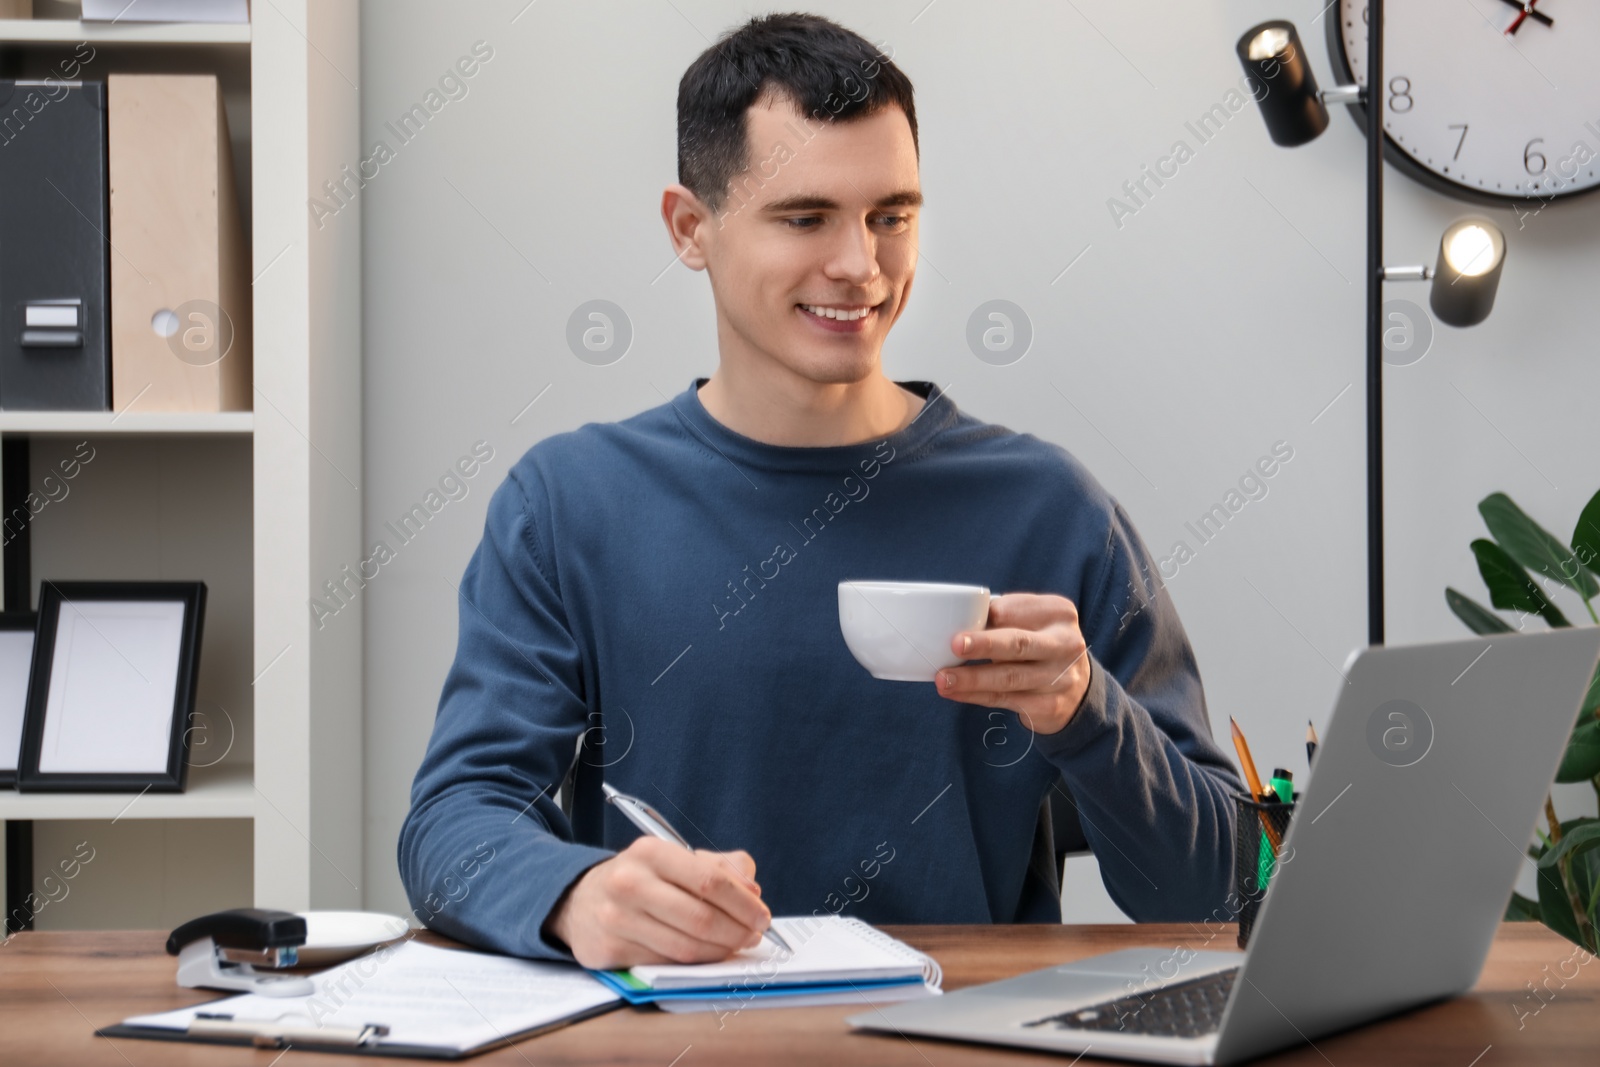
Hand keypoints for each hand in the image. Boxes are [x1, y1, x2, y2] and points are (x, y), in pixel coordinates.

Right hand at [543, 836, 771, 968]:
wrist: (578, 899)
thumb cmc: (640, 879)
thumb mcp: (675, 858)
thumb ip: (720, 867)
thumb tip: (753, 891)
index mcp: (650, 853)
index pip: (709, 880)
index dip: (743, 903)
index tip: (762, 916)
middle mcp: (629, 883)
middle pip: (700, 917)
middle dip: (737, 931)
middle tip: (753, 936)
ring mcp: (616, 919)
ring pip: (685, 947)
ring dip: (719, 951)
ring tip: (734, 946)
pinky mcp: (609, 951)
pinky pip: (665, 964)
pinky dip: (693, 963)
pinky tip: (704, 954)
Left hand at [934, 592, 1090, 734]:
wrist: (1078, 689)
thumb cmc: (1040, 645)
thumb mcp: (1034, 622)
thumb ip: (1004, 618)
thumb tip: (954, 621)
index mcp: (1058, 612)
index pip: (1016, 610)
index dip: (987, 615)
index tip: (958, 619)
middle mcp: (1065, 643)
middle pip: (1019, 643)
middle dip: (985, 644)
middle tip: (954, 645)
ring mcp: (1060, 677)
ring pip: (1009, 677)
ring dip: (972, 678)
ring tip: (943, 679)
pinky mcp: (1050, 705)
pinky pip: (1005, 700)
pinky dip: (975, 696)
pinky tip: (955, 693)